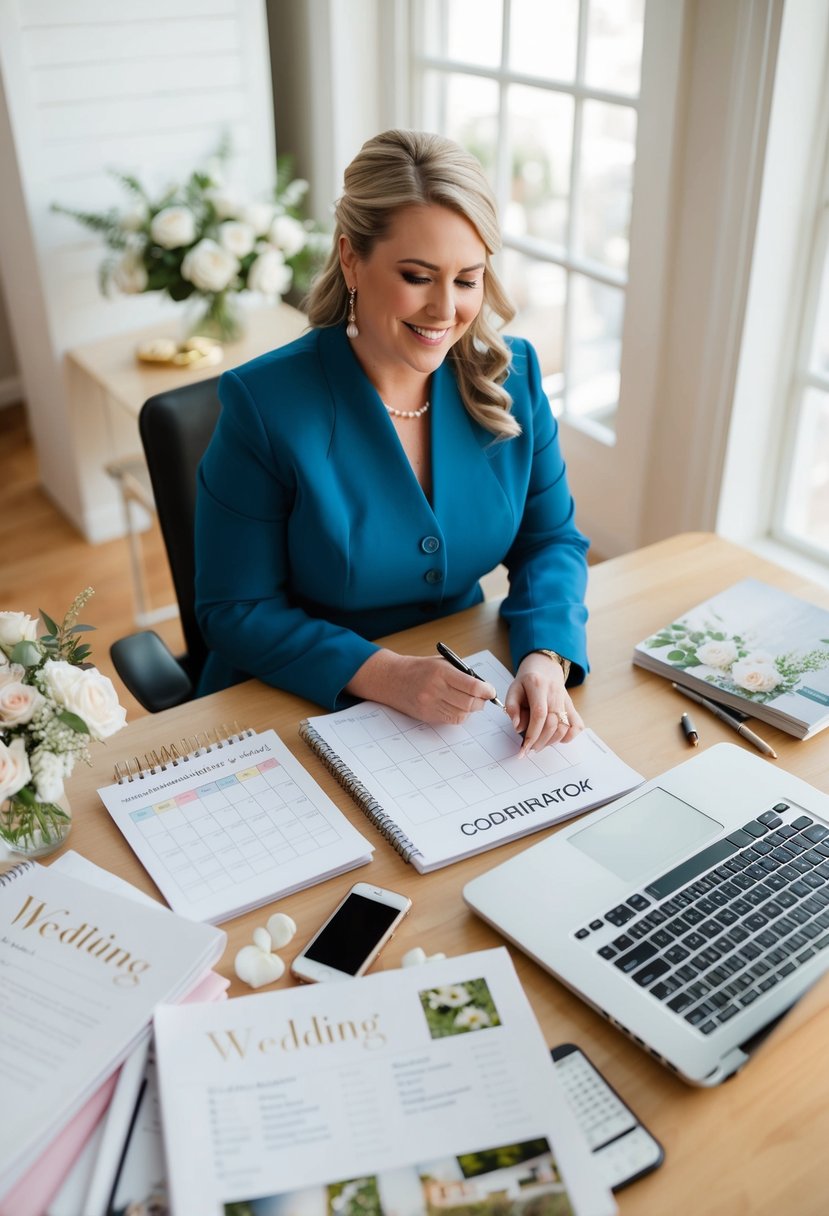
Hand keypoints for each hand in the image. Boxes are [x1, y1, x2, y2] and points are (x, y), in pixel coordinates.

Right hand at [346, 651, 496, 724]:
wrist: (392, 679)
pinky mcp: (428, 715)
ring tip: (471, 702)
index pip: (473, 686)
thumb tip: (483, 687)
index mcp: (441, 672)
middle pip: (470, 703)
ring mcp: (431, 704)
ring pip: (463, 714)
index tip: (490, 691)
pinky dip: (460, 715)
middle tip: (484, 697)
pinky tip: (459, 707)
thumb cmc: (419, 668)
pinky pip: (452, 719)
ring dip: (471, 709)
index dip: (487, 690)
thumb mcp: (441, 663)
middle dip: (481, 701)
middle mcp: (435, 689)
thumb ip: (462, 673)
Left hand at [506, 651, 583, 754]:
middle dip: (540, 741)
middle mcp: (555, 693)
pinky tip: (556, 739)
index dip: (532, 733)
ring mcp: (566, 700)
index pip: (539, 714)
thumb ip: (512, 707)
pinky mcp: (572, 707)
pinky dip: (568, 737)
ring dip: (551, 741)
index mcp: (538, 685)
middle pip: (552, 723)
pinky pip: (577, 726)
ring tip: (540, 744)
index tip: (524, 748)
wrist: (545, 667)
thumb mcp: (513, 689)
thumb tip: (518, 727)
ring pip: (564, 727)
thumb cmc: (527, 681)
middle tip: (530, 749)